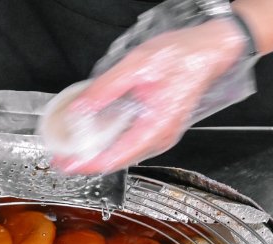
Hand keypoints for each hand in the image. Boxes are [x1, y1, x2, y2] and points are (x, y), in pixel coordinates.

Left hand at [55, 19, 245, 174]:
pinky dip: (111, 142)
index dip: (87, 163)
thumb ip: (105, 89)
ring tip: (74, 148)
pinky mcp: (160, 128)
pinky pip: (132, 142)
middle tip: (62, 158)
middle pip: (117, 159)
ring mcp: (161, 135)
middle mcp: (160, 138)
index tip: (66, 164)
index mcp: (155, 129)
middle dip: (88, 160)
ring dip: (99, 152)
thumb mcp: (136, 66)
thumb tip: (79, 109)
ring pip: (124, 152)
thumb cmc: (183, 56)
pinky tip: (97, 135)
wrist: (211, 49)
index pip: (114, 157)